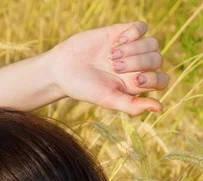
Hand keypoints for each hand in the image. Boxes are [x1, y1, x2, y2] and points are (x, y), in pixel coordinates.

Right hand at [49, 21, 168, 115]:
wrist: (64, 69)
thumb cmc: (86, 89)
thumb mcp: (109, 100)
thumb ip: (133, 106)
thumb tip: (160, 108)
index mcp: (137, 84)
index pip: (161, 80)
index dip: (154, 78)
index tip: (136, 80)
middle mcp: (137, 66)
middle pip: (157, 60)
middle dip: (138, 63)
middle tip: (114, 67)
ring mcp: (131, 48)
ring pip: (152, 43)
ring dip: (134, 49)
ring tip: (112, 55)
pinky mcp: (122, 32)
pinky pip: (142, 27)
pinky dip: (132, 34)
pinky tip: (115, 42)